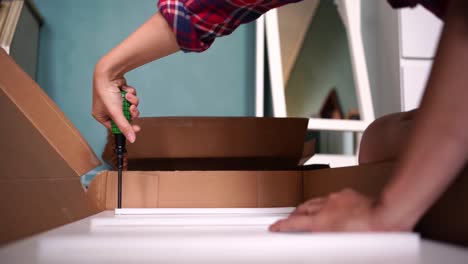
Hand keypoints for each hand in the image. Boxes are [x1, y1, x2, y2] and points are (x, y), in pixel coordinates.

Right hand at [92, 70, 140, 142]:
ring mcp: (114, 101)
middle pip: (125, 117)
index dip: (127, 128)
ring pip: (129, 107)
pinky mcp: (120, 93)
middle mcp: (106, 109)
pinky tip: (126, 89)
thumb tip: (132, 139)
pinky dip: (130, 94)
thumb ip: (125, 126)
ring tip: (128, 96)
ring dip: (132, 102)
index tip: (137, 128)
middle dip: (131, 112)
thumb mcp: (116, 112)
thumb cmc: (107, 93)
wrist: (109, 73)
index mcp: (101, 116)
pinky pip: (130, 99)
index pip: (116, 127)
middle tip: (132, 108)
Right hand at [269, 189, 387, 231]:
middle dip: (294, 215)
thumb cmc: (368, 234)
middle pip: (302, 210)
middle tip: (289, 220)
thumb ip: (326, 238)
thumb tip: (319, 237)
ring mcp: (335, 198)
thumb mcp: (341, 243)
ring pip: (315, 202)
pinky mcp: (346, 194)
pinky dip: (326, 203)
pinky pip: (330, 197)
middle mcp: (325, 207)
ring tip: (307, 213)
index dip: (282, 225)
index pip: (295, 223)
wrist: (384, 216)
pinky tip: (331, 206)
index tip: (275, 227)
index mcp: (321, 221)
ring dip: (308, 208)